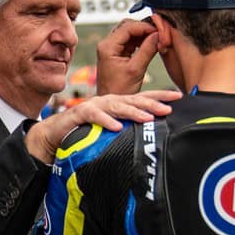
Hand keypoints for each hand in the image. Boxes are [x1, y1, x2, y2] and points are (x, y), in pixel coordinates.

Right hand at [25, 90, 180, 161]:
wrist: (55, 133)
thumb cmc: (86, 132)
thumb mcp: (111, 131)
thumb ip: (128, 131)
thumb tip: (151, 139)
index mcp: (118, 104)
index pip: (142, 98)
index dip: (160, 95)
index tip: (179, 96)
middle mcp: (108, 102)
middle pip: (133, 99)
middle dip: (152, 102)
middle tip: (168, 107)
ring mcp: (94, 106)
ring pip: (117, 105)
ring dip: (133, 111)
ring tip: (148, 116)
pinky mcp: (80, 113)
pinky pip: (94, 116)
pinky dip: (106, 120)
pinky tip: (117, 127)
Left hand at [97, 18, 160, 94]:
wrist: (113, 105)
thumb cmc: (119, 92)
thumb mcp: (136, 70)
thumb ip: (148, 50)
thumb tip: (158, 34)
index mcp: (107, 47)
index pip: (127, 27)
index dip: (145, 26)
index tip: (158, 29)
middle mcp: (107, 45)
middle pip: (128, 26)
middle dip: (144, 28)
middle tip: (159, 32)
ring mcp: (112, 49)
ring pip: (130, 33)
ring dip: (144, 34)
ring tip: (157, 39)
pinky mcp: (117, 54)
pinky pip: (131, 41)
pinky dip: (141, 41)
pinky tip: (151, 44)